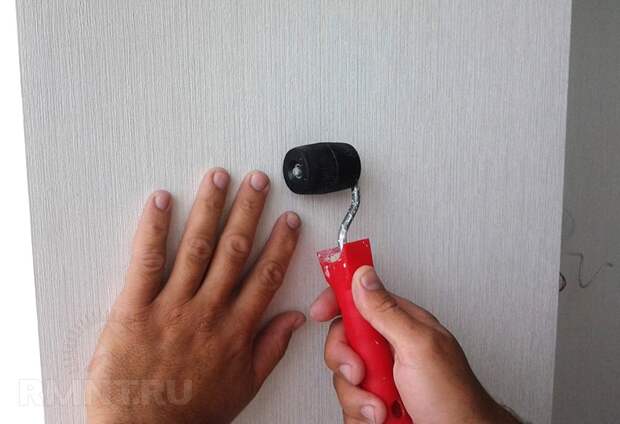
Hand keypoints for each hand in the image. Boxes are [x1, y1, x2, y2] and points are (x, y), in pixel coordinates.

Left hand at [86, 169, 304, 423]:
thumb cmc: (192, 413)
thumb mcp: (244, 386)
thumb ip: (271, 348)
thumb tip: (295, 319)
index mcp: (236, 329)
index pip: (266, 275)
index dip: (280, 243)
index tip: (288, 219)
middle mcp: (209, 311)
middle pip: (234, 250)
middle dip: (248, 210)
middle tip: (256, 181)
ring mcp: (172, 306)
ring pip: (197, 247)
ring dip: (210, 208)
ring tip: (218, 178)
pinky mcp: (135, 308)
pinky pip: (147, 261)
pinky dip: (154, 228)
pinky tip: (161, 202)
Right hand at [310, 266, 519, 423]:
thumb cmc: (455, 399)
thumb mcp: (418, 346)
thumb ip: (386, 310)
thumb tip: (363, 275)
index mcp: (401, 324)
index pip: (361, 299)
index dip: (337, 300)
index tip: (320, 310)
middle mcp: (389, 349)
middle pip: (343, 340)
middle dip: (346, 361)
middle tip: (362, 372)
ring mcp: (382, 378)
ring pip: (343, 377)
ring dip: (359, 397)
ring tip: (384, 405)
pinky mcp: (375, 403)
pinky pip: (349, 405)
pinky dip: (361, 415)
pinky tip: (383, 417)